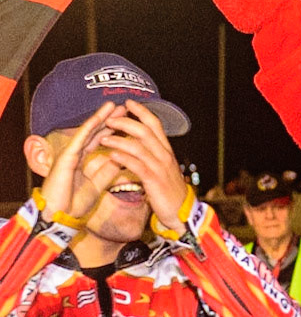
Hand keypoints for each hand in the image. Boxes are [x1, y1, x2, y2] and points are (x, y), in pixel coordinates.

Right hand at [38, 103, 125, 223]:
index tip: (127, 121)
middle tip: (124, 107)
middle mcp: (76, 154)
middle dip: (109, 120)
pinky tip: (99, 118)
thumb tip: (122, 159)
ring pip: (87, 132)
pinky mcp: (66, 157)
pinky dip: (89, 128)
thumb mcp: (98, 186)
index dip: (112, 130)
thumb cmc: (75, 204)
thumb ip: (108, 172)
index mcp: (83, 160)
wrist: (60, 216)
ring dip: (100, 118)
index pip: (100, 141)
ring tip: (113, 105)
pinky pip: (80, 140)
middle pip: (95, 132)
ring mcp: (70, 153)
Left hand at [96, 101, 189, 232]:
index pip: (155, 124)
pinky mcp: (154, 181)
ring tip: (103, 138)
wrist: (182, 213)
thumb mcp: (164, 169)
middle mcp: (164, 156)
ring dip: (119, 140)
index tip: (128, 103)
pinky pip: (137, 166)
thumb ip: (153, 155)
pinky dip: (124, 158)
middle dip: (126, 122)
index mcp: (166, 151)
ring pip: (139, 147)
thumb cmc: (169, 192)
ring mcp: (160, 168)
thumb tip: (137, 144)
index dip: (142, 112)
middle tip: (109, 119)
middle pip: (145, 131)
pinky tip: (112, 155)